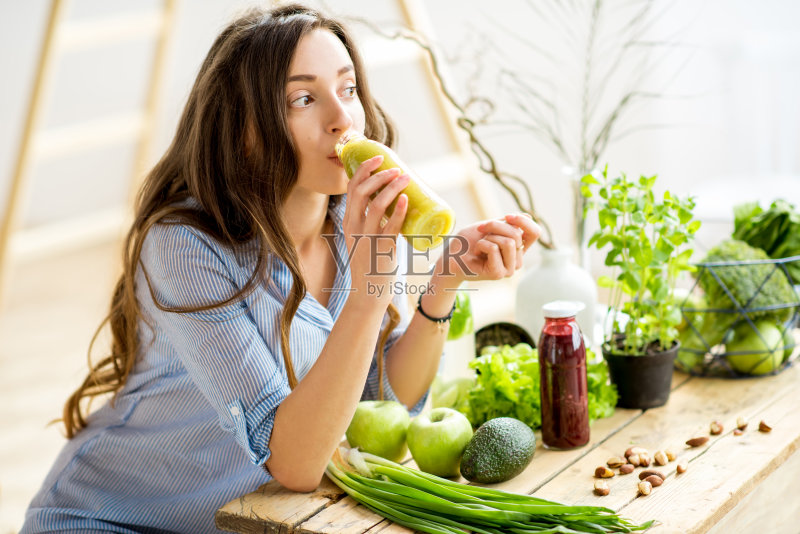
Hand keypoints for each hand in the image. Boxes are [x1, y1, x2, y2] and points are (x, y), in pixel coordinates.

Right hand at [342, 155, 408, 306]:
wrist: (369, 293)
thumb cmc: (373, 263)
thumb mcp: (367, 237)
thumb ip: (377, 222)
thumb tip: (398, 201)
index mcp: (349, 221)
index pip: (351, 188)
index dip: (363, 169)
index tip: (378, 158)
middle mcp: (353, 227)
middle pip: (360, 192)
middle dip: (378, 175)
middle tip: (396, 169)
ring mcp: (366, 239)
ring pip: (375, 205)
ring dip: (391, 188)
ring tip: (405, 178)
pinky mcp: (380, 250)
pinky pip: (388, 227)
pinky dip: (397, 211)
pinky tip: (405, 200)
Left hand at [438, 213, 540, 283]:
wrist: (450, 257)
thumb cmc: (468, 242)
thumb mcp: (488, 227)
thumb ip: (507, 224)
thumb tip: (528, 217)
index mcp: (518, 249)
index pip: (535, 233)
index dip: (524, 221)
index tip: (508, 216)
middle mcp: (516, 260)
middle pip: (517, 233)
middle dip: (495, 226)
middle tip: (480, 230)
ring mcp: (509, 269)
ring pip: (509, 241)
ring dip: (488, 237)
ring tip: (479, 245)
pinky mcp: (498, 274)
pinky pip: (494, 248)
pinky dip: (481, 244)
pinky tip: (476, 253)